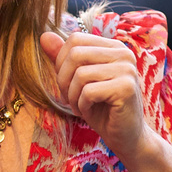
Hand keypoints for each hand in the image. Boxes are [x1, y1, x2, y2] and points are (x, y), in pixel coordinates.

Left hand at [40, 27, 159, 165]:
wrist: (125, 136)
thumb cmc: (101, 108)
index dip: (61, 62)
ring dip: (72, 96)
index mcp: (113, 47)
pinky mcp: (126, 88)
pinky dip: (81, 105)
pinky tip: (88, 112)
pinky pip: (88, 92)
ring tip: (79, 106)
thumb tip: (44, 35)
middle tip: (69, 98)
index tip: (67, 84)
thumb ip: (63, 58)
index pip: (75, 39)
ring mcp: (127, 70)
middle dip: (64, 80)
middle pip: (75, 54)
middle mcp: (124, 53)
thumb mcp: (77, 81)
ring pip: (80, 74)